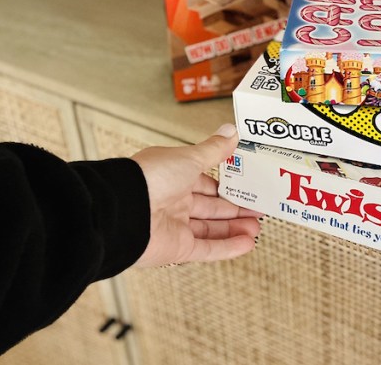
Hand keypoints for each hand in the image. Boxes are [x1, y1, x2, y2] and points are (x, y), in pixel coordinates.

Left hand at [131, 124, 260, 267]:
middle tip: (258, 210)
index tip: (247, 187)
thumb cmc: (149, 178)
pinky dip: (228, 248)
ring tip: (256, 228)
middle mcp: (173, 202)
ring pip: (211, 229)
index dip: (227, 186)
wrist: (122, 211)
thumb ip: (215, 150)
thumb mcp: (190, 158)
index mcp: (173, 177)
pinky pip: (207, 249)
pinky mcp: (176, 249)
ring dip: (235, 229)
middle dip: (235, 210)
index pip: (205, 183)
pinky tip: (246, 244)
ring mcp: (174, 227)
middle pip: (211, 208)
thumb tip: (231, 131)